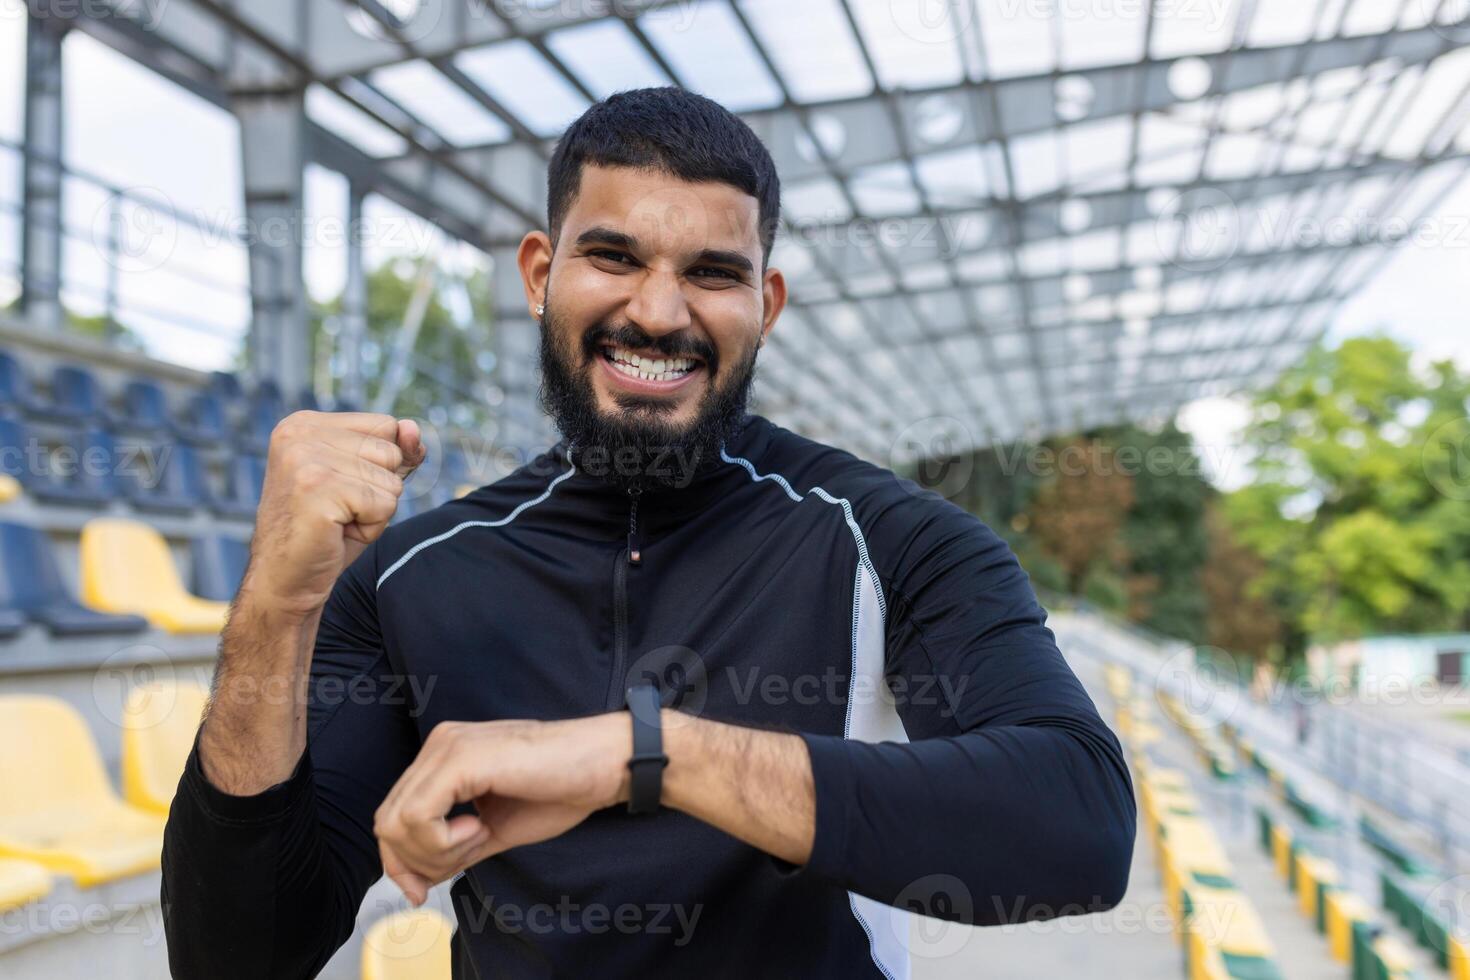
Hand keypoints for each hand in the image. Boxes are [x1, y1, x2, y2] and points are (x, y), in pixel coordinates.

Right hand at [241, 411, 424, 619]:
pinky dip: (371, 528)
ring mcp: (305, 459)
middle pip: (390, 451)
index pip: (385, 426)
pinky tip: (337, 534)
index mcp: (304, 423)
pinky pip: (383, 505)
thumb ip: (394, 451)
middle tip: (338, 511)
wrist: (285, 582)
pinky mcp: (316, 489)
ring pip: (390, 480)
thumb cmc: (326, 532)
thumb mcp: (364, 482)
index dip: (382, 465)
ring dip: (375, 511)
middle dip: (378, 490)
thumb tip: (414, 427)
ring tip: (336, 523)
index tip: (343, 490)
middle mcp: (299, 434)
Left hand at [373, 715, 630, 905]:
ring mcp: (447, 748)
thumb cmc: (560, 790)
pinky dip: (443, 840)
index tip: (422, 891)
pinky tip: (480, 829)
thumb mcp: (493, 830)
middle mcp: (439, 745)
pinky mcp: (460, 758)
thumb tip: (415, 880)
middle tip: (467, 856)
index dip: (400, 862)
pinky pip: (419, 817)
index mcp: (444, 757)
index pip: (392, 815)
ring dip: (437, 850)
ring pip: (397, 822)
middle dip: (418, 861)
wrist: (602, 766)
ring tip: (480, 837)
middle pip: (387, 821)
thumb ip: (451, 849)